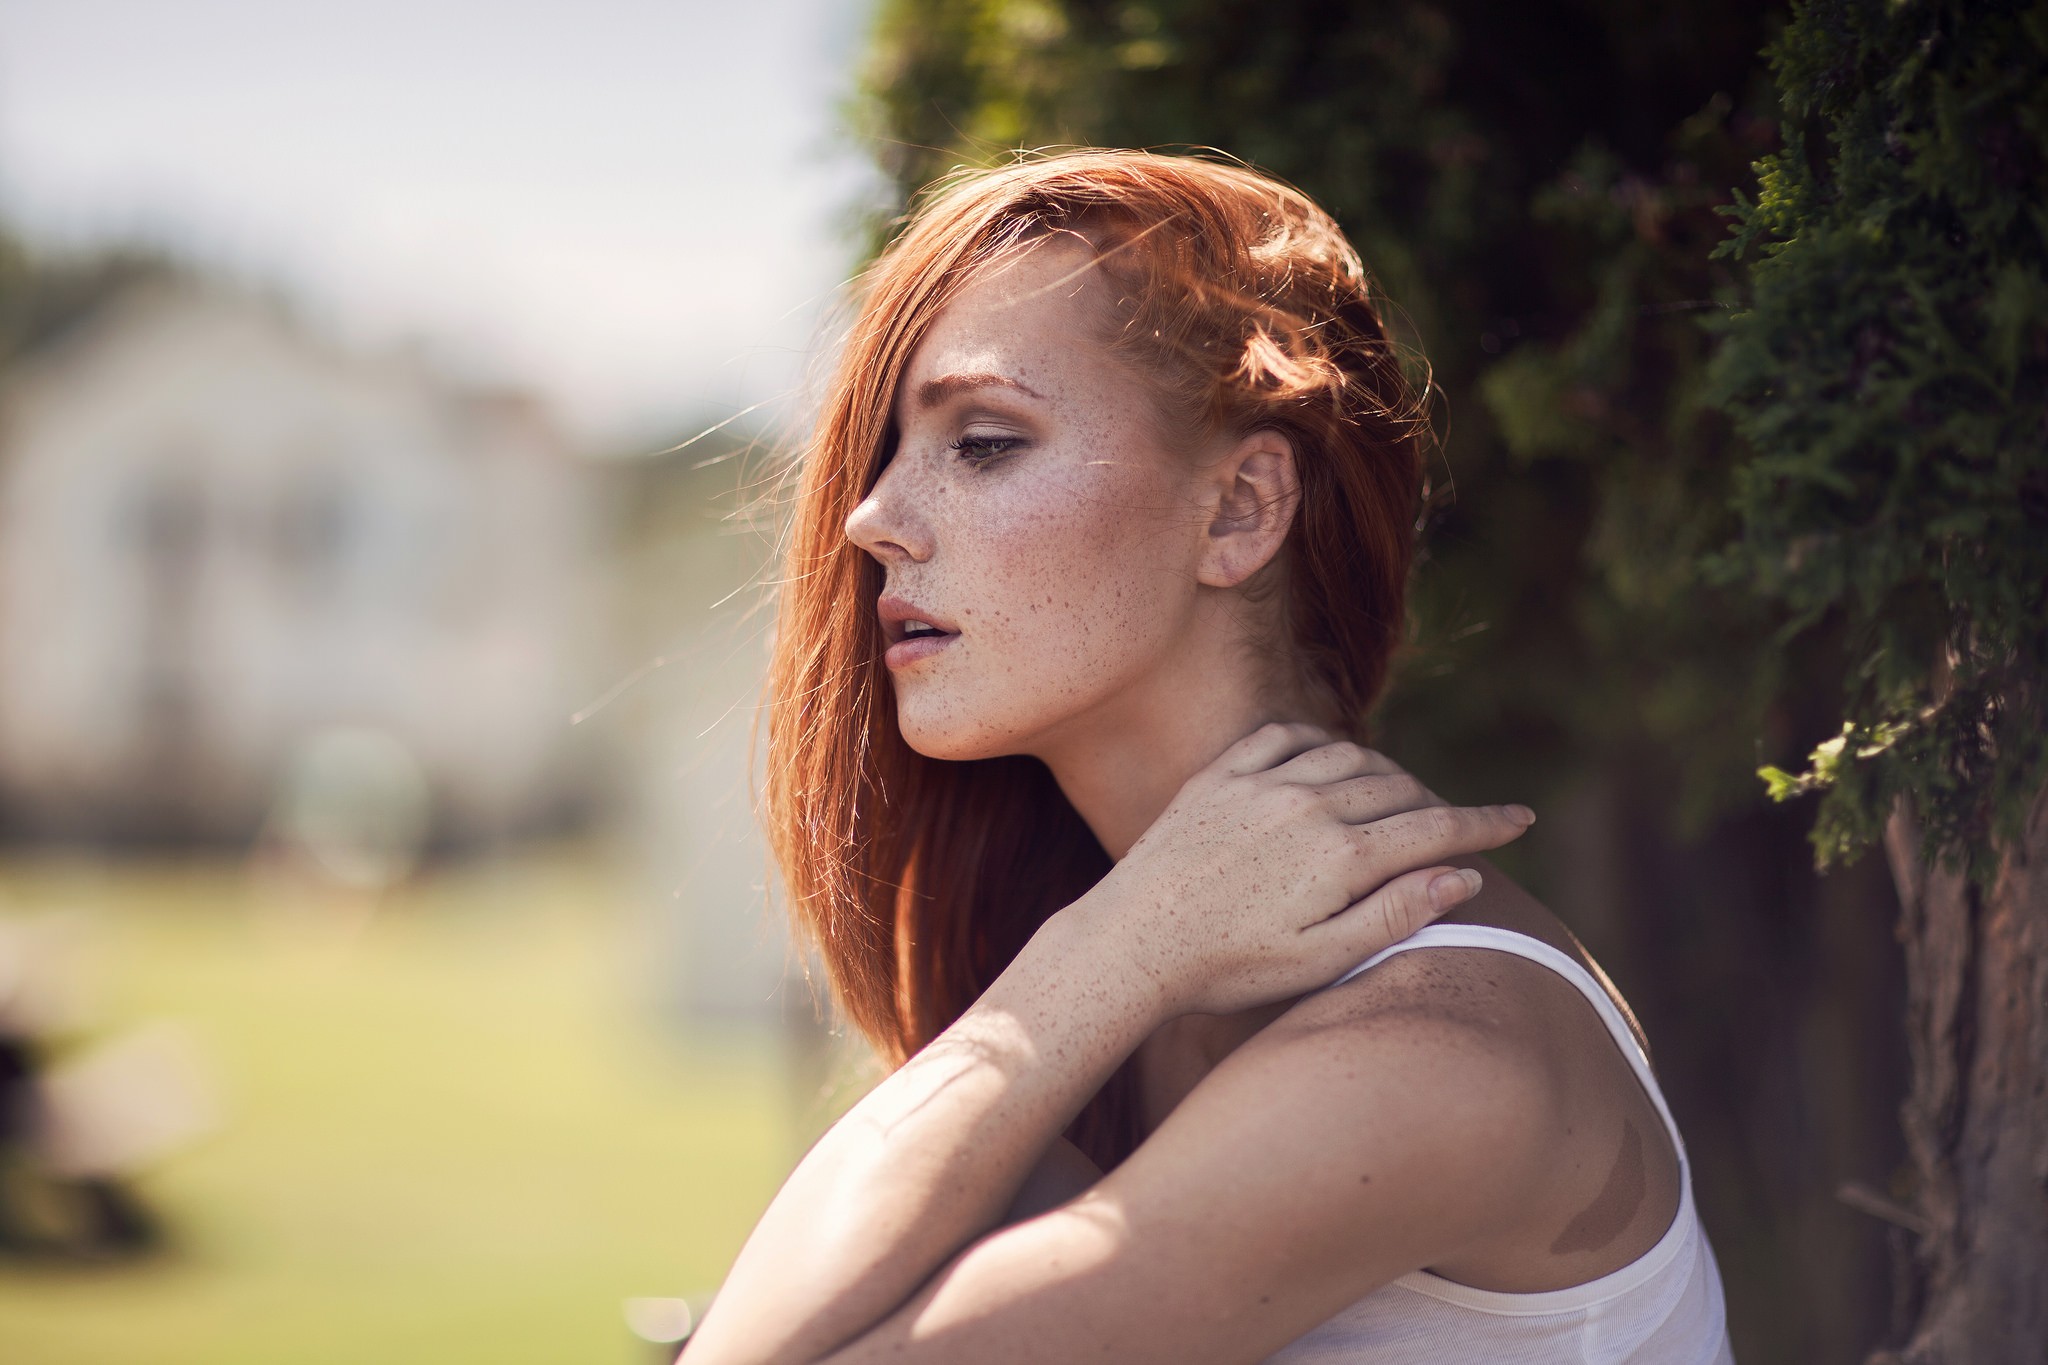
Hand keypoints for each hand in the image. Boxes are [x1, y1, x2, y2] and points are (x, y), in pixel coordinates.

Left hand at [1074, 722, 1534, 1020]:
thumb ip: (1395, 914)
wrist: (1130, 943)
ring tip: (1400, 796)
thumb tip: (1463, 875)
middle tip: (1455, 825)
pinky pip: (1285, 736)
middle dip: (1438, 804)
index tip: (1522, 819)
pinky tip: (1329, 756)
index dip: (1487, 824)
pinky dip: (1321, 741)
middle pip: (1399, 788)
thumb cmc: (1228, 969)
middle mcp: (1308, 805)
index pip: (1437, 829)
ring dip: (1385, 771)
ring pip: (1348, 755)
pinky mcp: (1218, 775)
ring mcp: (1260, 784)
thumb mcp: (1322, 961)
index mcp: (1341, 856)